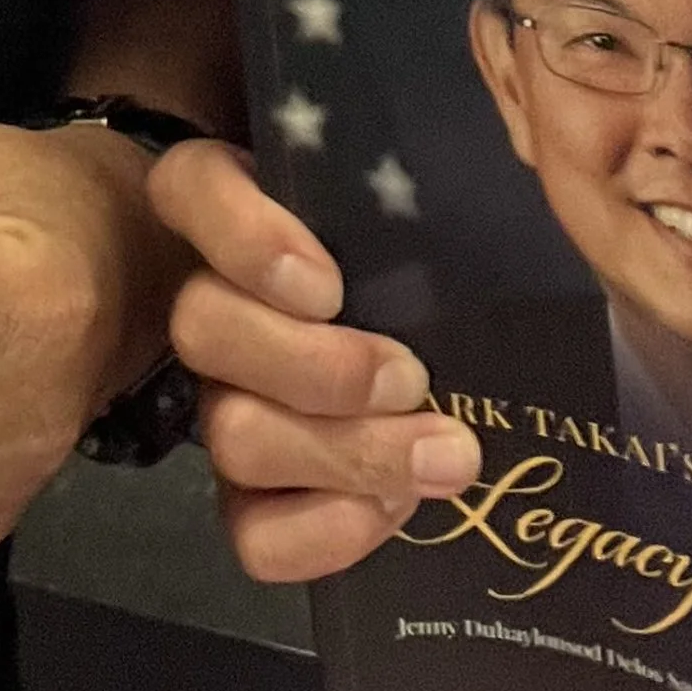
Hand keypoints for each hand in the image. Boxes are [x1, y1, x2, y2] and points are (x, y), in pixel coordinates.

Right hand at [152, 137, 480, 584]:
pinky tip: (393, 509)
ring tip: (441, 455)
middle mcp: (216, 298)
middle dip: (316, 370)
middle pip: (203, 328)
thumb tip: (500, 156)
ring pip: (230, 434)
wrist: (462, 345)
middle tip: (413, 379)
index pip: (191, 189)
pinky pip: (252, 534)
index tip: (330, 287)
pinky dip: (323, 531)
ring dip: (343, 455)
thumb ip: (428, 184)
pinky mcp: (254, 494)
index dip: (246, 243)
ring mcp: (228, 402)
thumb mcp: (435, 205)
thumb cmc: (450, 251)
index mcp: (246, 201)